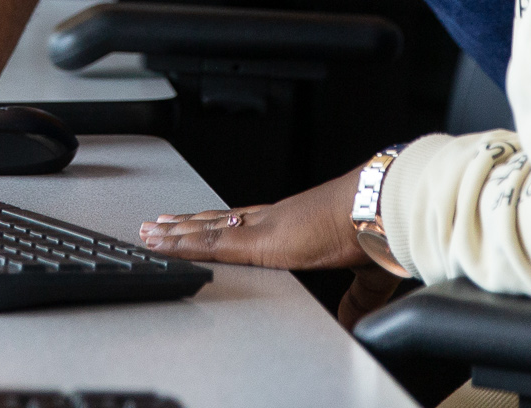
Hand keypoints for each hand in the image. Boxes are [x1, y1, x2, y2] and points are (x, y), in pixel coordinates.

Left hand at [136, 167, 404, 275]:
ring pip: (206, 230)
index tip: (202, 223)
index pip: (247, 224)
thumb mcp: (365, 276)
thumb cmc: (379, 231)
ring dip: (175, 233)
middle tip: (159, 224)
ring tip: (148, 233)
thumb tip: (351, 320)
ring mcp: (263, 228)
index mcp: (296, 224)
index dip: (221, 223)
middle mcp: (274, 220)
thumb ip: (354, 299)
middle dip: (187, 225)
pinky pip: (210, 244)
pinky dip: (182, 245)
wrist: (382, 210)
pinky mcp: (260, 242)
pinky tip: (163, 245)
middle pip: (218, 222)